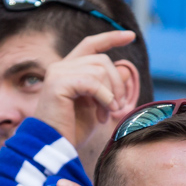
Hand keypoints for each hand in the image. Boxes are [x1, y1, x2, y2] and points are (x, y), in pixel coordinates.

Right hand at [32, 30, 136, 151]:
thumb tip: (125, 69)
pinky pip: (92, 82)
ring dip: (110, 95)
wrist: (55, 148)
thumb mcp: (98, 106)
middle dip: (117, 84)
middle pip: (102, 60)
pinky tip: (103, 114)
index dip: (111, 38)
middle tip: (117, 108)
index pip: (91, 45)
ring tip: (106, 115)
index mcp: (69, 70)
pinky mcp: (58, 84)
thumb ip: (109, 87)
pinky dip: (104, 98)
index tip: (131, 36)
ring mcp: (58, 73)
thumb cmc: (73, 131)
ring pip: (100, 70)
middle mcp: (61, 67)